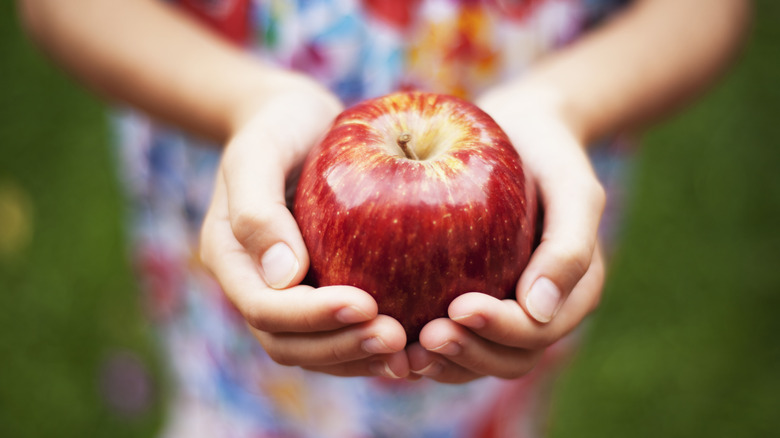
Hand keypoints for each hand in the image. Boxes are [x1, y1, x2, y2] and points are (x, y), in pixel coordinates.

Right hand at [200, 80, 408, 378]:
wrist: (297, 123)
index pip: (265, 309)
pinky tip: (415, 338)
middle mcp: (258, 286)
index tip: (365, 306)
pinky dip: (372, 342)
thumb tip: (285, 276)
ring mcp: (291, 292)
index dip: (312, 317)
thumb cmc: (277, 127)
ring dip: (359, 357)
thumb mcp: (259, 151)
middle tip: (396, 339)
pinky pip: (344, 328)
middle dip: (341, 348)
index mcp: (232, 259)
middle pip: (290, 344)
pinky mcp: (324, 287)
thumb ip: (258, 209)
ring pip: (317, 349)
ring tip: (409, 351)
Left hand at [407, 84, 605, 382]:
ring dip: (443, 362)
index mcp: (572, 295)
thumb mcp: (570, 188)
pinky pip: (448, 335)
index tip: (459, 307)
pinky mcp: (467, 299)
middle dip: (468, 355)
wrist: (520, 133)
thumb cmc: (548, 154)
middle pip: (507, 360)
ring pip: (475, 360)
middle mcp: (538, 312)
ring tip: (405, 349)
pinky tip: (388, 332)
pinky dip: (421, 344)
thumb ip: (568, 246)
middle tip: (426, 337)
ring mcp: (503, 310)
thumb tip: (537, 310)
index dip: (500, 330)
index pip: (537, 331)